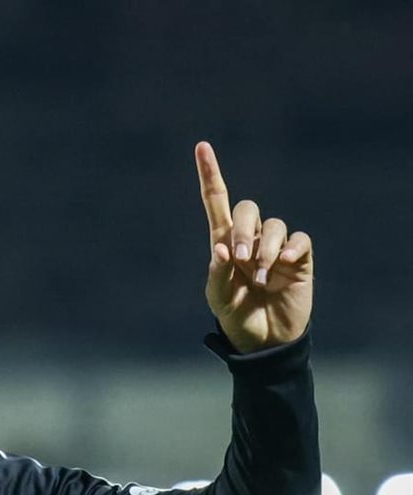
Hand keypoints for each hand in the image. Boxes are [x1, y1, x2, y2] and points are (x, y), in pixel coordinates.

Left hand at [196, 141, 312, 352]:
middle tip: (239, 259)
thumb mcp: (219, 299)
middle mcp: (250, 239)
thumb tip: (223, 249)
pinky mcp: (299, 257)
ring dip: (265, 249)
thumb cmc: (237, 317)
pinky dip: (291, 248)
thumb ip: (217, 274)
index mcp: (224, 244)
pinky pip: (299, 238)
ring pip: (273, 225)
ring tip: (261, 277)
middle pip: (246, 209)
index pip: (216, 203)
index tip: (202, 147)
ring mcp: (276, 247)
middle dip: (242, 230)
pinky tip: (285, 264)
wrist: (264, 340)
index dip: (210, 175)